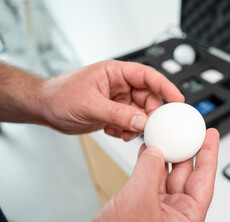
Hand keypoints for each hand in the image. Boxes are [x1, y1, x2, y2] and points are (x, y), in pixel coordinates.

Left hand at [39, 60, 183, 139]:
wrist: (45, 108)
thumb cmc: (60, 95)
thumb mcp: (90, 104)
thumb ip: (118, 114)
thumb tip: (142, 122)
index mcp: (116, 73)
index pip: (147, 76)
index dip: (165, 86)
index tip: (178, 99)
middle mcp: (120, 85)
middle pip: (148, 98)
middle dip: (151, 114)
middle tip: (150, 127)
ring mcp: (118, 100)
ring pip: (140, 113)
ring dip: (137, 126)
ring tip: (126, 133)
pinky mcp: (114, 114)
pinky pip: (130, 123)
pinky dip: (127, 131)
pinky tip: (115, 133)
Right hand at [82, 128, 219, 221]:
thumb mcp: (137, 203)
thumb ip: (149, 172)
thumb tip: (156, 151)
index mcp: (186, 218)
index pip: (204, 180)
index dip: (209, 154)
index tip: (211, 135)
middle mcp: (176, 214)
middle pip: (187, 175)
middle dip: (186, 151)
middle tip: (187, 131)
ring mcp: (159, 211)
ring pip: (167, 177)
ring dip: (165, 156)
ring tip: (165, 136)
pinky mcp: (143, 209)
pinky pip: (151, 181)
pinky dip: (149, 165)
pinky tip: (148, 152)